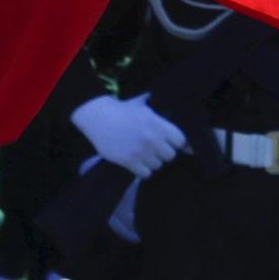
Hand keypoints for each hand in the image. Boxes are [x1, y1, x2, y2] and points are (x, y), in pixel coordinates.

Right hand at [71, 94, 186, 177]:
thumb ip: (157, 113)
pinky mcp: (129, 161)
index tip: (172, 144)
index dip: (178, 143)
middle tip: (156, 150)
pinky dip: (143, 170)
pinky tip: (138, 163)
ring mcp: (141, 151)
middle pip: (170, 156)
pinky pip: (145, 173)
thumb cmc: (121, 109)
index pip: (181, 140)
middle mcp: (152, 138)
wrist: (97, 116)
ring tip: (145, 156)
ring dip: (152, 162)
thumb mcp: (141, 105)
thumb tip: (171, 110)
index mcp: (158, 123)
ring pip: (158, 166)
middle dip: (164, 153)